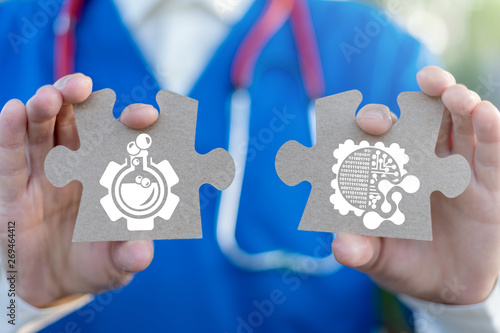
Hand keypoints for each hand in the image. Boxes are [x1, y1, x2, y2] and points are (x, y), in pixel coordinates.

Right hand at [0, 74, 157, 306]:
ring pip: (42, 133)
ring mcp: (45, 177)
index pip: (121, 138)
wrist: (58, 286)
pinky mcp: (15, 195)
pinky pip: (11, 162)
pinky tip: (12, 110)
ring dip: (44, 110)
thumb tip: (142, 253)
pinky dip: (10, 136)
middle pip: (78, 122)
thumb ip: (130, 255)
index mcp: (110, 175)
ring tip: (49, 97)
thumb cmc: (99, 264)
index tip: (146, 117)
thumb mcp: (118, 263)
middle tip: (83, 86)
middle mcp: (78, 167)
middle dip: (80, 101)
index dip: (131, 122)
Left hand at [332, 66, 499, 304]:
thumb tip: (340, 248)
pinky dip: (490, 132)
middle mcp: (424, 160)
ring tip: (455, 94)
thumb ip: (358, 249)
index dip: (375, 120)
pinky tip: (484, 113)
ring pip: (462, 125)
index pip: (383, 134)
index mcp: (391, 168)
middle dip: (425, 97)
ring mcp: (458, 170)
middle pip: (427, 116)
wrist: (443, 287)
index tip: (368, 122)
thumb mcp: (376, 257)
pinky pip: (492, 154)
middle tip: (425, 80)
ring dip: (460, 104)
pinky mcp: (489, 187)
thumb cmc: (400, 261)